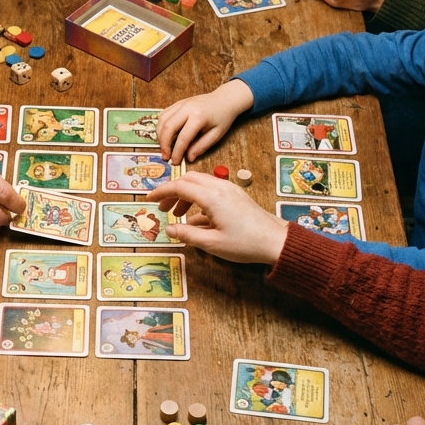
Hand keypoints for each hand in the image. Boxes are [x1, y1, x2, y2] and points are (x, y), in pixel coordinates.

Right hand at [146, 172, 289, 264]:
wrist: (275, 241)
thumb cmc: (245, 244)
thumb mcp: (211, 244)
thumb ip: (186, 234)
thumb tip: (168, 229)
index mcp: (211, 197)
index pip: (179, 186)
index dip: (161, 192)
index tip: (149, 199)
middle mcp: (219, 188)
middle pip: (188, 179)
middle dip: (171, 191)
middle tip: (161, 207)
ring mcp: (229, 190)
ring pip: (199, 183)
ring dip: (184, 195)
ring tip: (176, 214)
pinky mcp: (235, 195)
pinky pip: (211, 190)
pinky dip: (197, 199)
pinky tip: (195, 219)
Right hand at [157, 80, 253, 165]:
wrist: (224, 100)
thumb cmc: (222, 118)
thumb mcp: (216, 135)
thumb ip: (201, 146)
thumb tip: (189, 158)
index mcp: (199, 117)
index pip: (183, 137)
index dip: (177, 152)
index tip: (175, 162)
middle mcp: (187, 108)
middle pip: (168, 127)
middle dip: (164, 144)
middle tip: (165, 156)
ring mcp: (181, 104)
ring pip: (162, 120)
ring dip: (160, 136)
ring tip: (164, 147)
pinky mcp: (177, 103)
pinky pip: (163, 114)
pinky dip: (161, 126)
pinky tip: (164, 135)